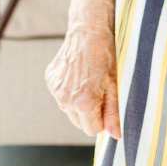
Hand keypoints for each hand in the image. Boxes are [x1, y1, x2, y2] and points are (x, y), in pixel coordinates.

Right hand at [45, 21, 121, 139]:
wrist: (89, 30)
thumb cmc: (107, 56)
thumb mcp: (116, 85)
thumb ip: (114, 113)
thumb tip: (116, 135)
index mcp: (82, 103)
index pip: (92, 130)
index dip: (102, 119)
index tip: (107, 102)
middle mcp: (65, 99)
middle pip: (79, 122)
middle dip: (90, 112)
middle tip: (100, 90)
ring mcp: (55, 89)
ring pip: (69, 110)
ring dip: (79, 103)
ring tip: (89, 81)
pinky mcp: (50, 80)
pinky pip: (61, 96)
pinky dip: (70, 90)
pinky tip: (79, 75)